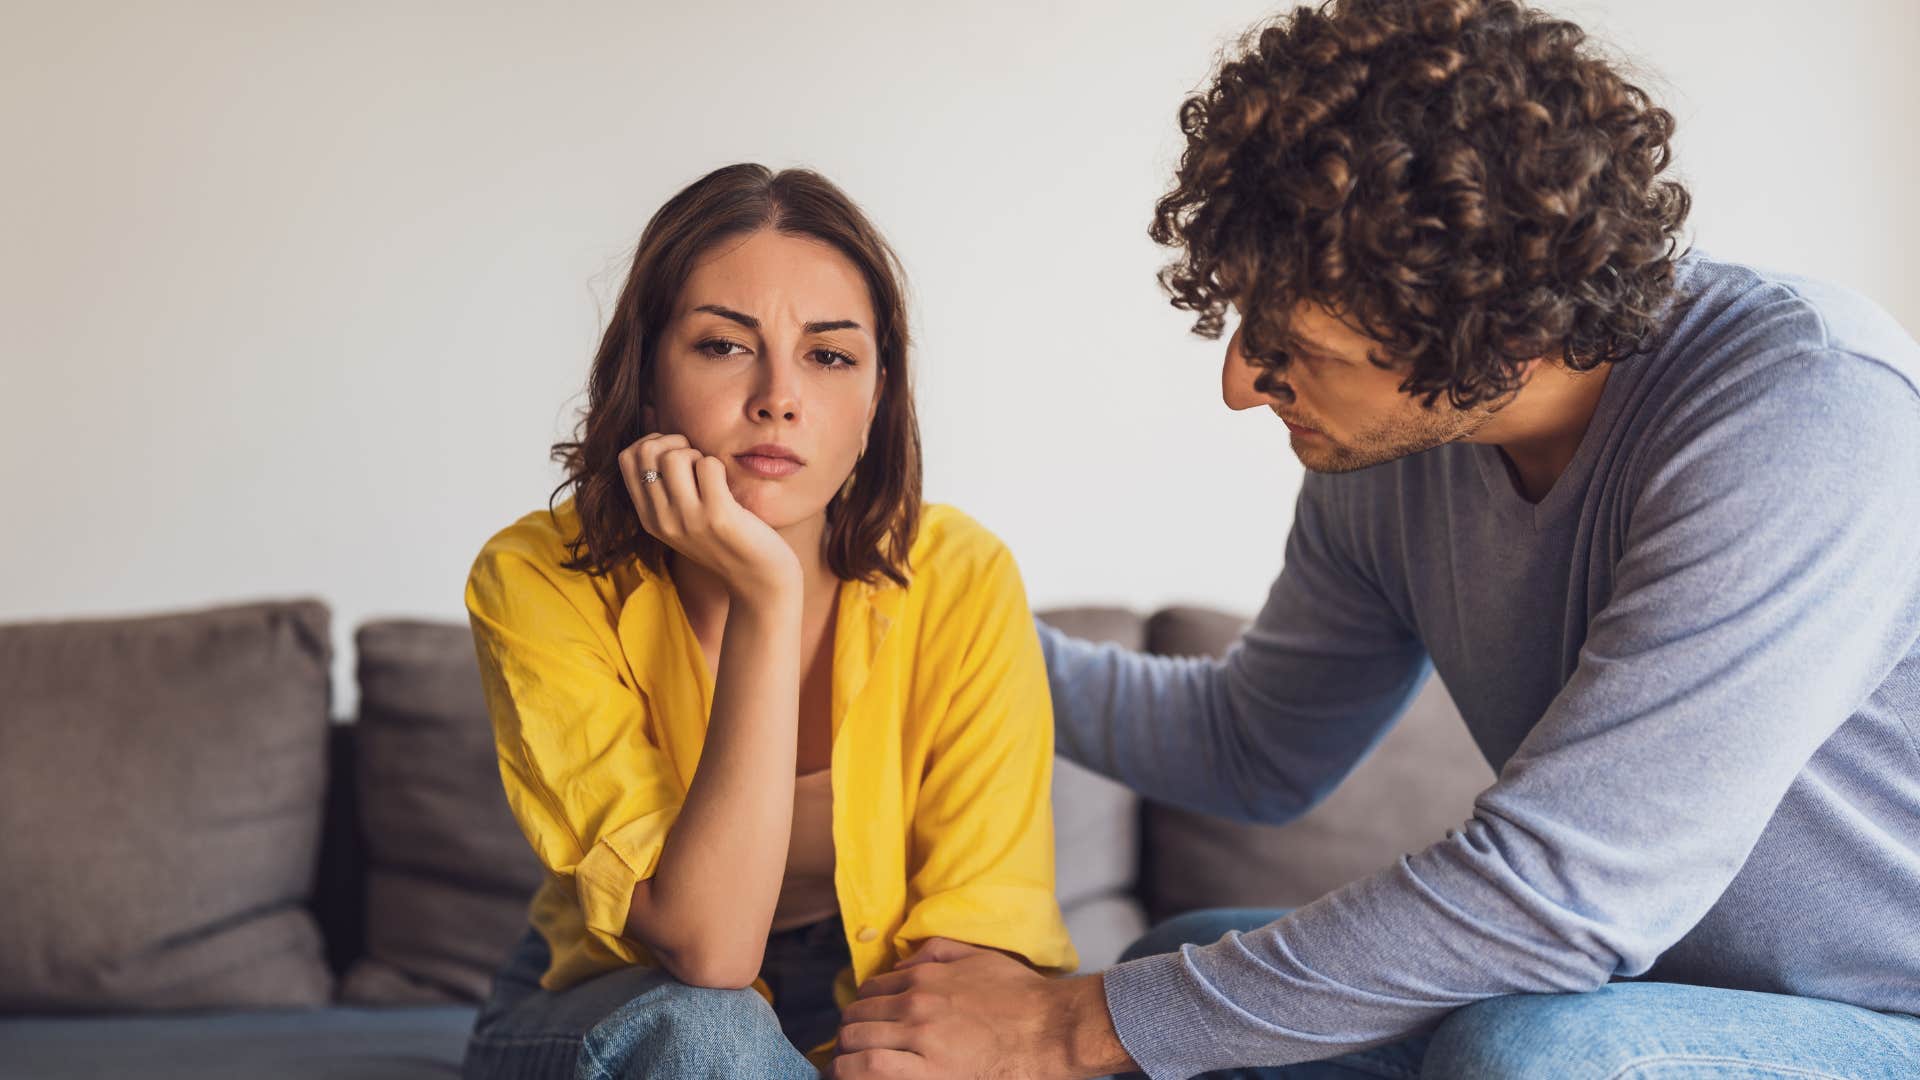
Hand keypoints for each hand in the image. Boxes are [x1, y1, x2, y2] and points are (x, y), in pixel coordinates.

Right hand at [618, 433, 799, 599]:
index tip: (677, 453)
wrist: (758, 582)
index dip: (652, 442)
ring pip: (674, 456)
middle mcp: (662, 520)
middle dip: (674, 442)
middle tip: (697, 460)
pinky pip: (709, 465)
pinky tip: (728, 487)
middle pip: (646, 452)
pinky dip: (719, 466)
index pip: (627, 459)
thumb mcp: (685, 517)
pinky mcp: (717, 516)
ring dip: (698, 455)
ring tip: (712, 476)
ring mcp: (687, 519)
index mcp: (649, 518)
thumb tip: (652, 421)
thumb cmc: (727, 540)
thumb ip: (667, 483)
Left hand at [831, 938, 1132, 1079]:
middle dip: (849, 1032)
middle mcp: (916, 1005)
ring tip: (842, 1066)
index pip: (871, 990)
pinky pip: (872, 1070)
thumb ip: (937, 952)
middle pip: (858, 1017)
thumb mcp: (980, 958)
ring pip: (858, 1042)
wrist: (1052, 1030)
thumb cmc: (1022, 996)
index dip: (861, 1006)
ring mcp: (921, 1041)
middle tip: (848, 1046)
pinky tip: (847, 1077)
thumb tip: (901, 963)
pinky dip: (851, 1072)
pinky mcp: (930, 1073)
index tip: (862, 1021)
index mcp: (925, 977)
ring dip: (844, 1054)